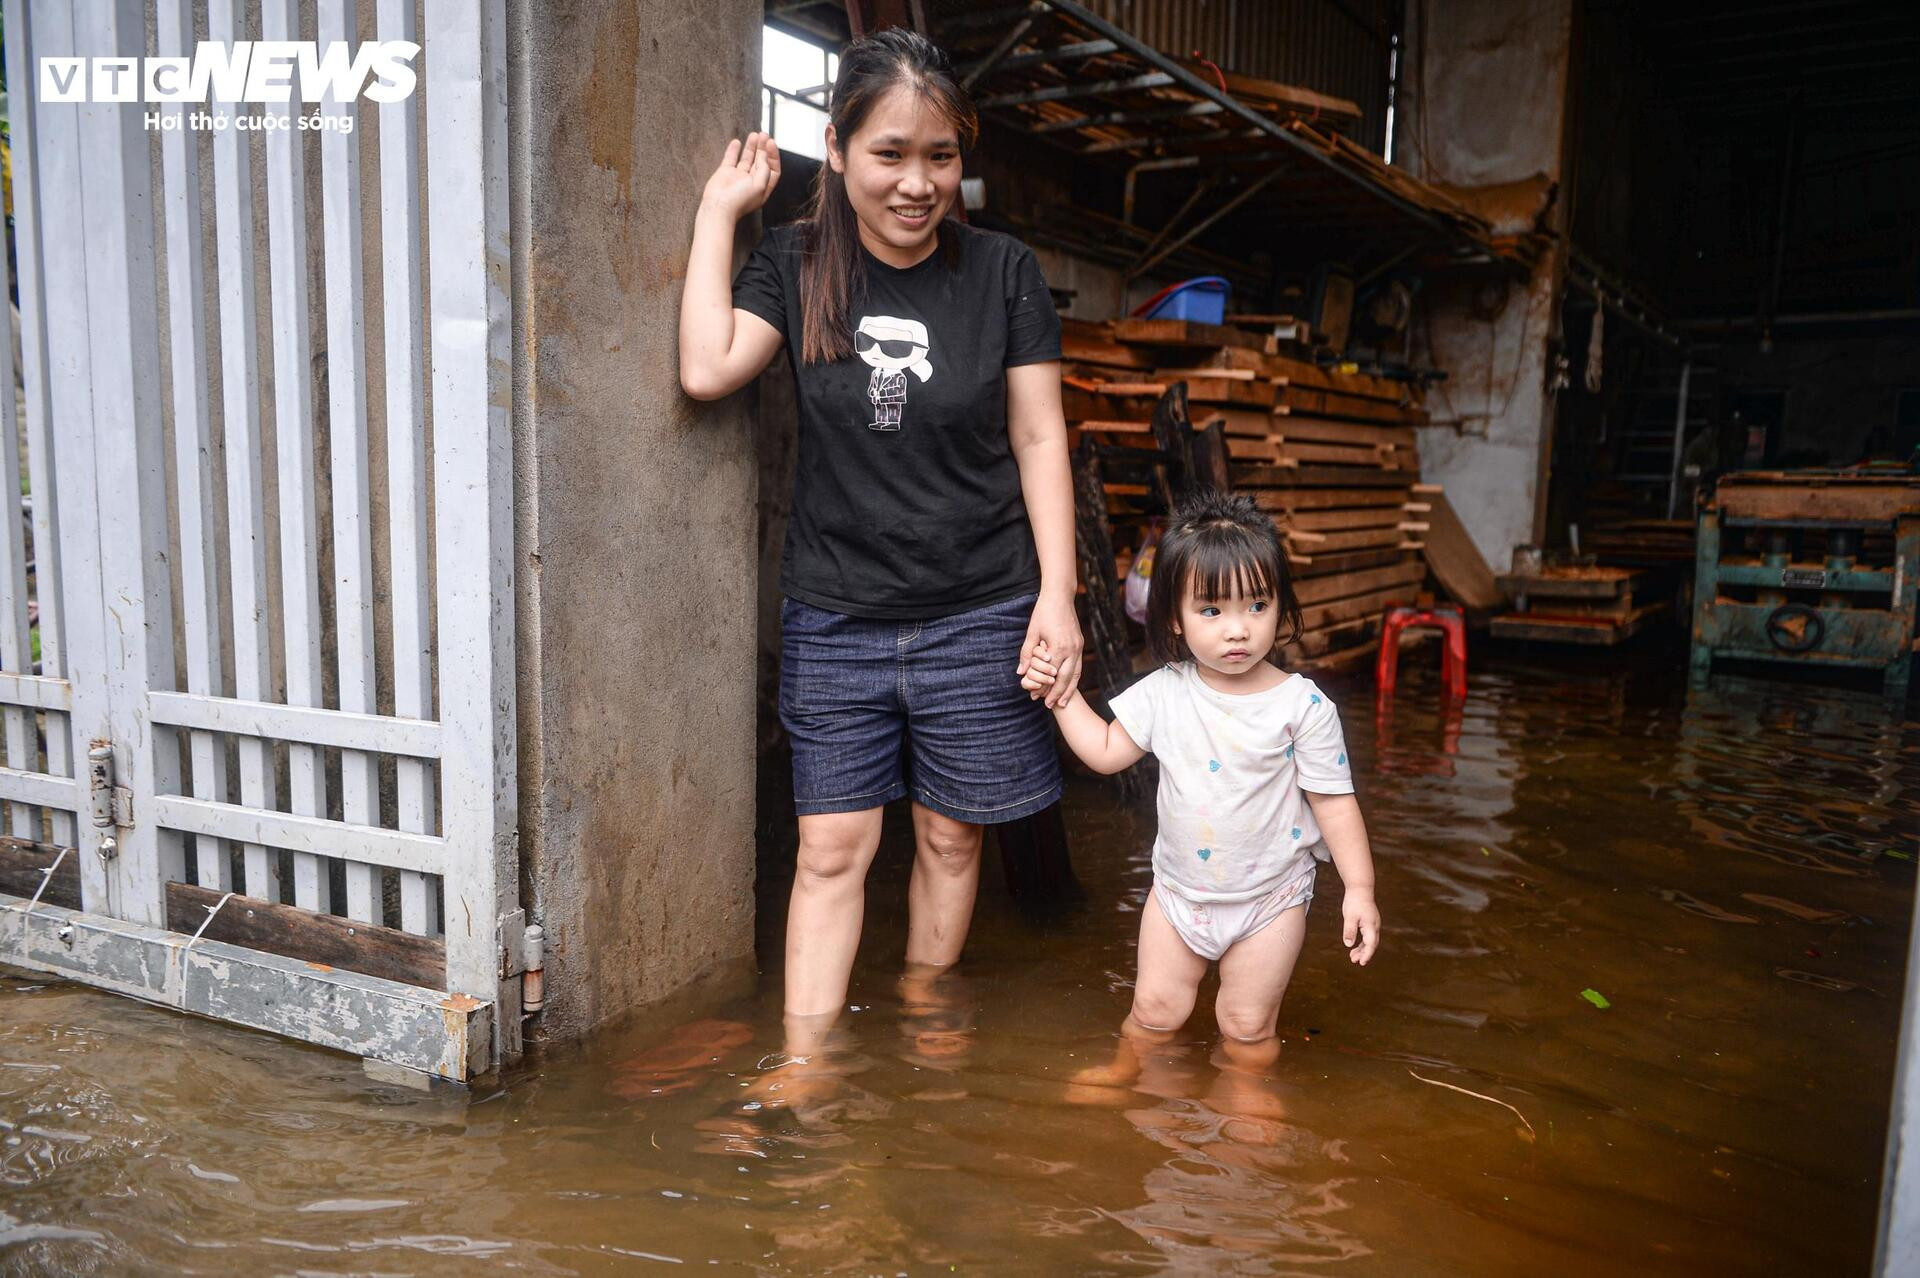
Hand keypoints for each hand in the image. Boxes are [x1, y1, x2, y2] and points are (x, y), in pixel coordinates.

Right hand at [700, 133, 780, 221]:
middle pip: (761, 161)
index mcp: (763, 187)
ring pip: (747, 158)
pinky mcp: (726, 173)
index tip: (771, 144)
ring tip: (754, 135)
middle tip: (763, 136)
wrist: (719, 207)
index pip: (772, 168)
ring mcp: (738, 177)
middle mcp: (751, 182)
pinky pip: (731, 158)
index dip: (773, 156)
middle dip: (763, 148)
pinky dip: (734, 150)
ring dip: (751, 146)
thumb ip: (764, 168)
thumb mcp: (760, 184)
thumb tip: (764, 156)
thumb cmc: (739, 202)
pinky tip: (737, 142)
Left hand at [1018, 592, 1082, 708]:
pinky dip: (1074, 679)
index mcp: (1058, 647)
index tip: (1036, 697)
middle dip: (1057, 694)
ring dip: (1069, 690)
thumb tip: (1020, 672)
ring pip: (1075, 675)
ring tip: (1062, 702)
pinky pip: (1078, 666)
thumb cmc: (1043, 613)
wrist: (1060, 597)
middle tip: (1049, 706)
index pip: (1051, 674)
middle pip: (1066, 679)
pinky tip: (1068, 686)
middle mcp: (1071, 649)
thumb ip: (1026, 654)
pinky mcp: (1080, 644)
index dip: (1043, 687)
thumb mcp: (1031, 632)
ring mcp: (1078, 647)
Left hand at [1342, 892, 1379, 964]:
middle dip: (1364, 954)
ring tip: (1352, 957)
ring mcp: (1373, 924)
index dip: (1367, 954)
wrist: (1360, 888)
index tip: (1361, 962)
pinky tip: (1355, 946)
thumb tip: (1348, 945)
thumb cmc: (1355, 902)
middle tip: (1353, 960)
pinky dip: (1362, 943)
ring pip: (1370, 941)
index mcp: (1371, 926)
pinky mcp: (1370, 922)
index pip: (1371, 944)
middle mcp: (1375, 926)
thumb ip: (1349, 931)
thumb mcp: (1349, 917)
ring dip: (1362, 949)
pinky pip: (1368, 936)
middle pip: (1371, 944)